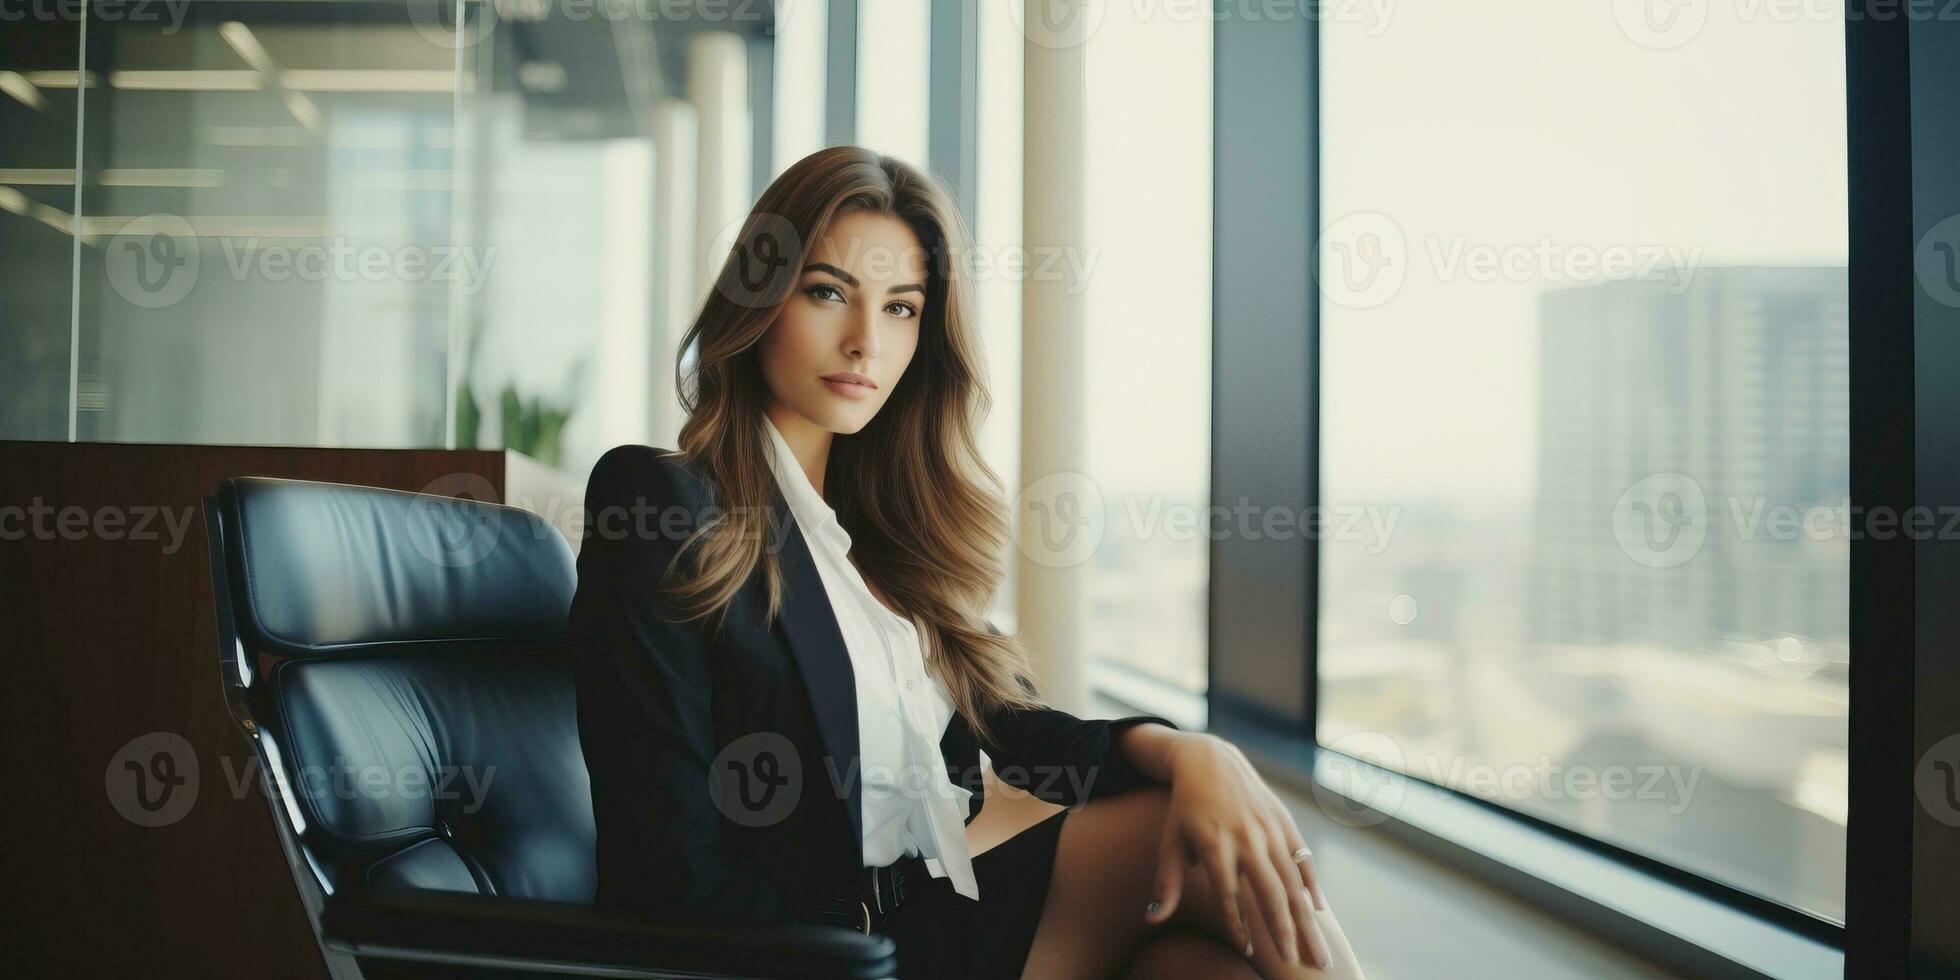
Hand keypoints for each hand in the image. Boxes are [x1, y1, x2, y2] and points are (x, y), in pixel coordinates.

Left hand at [1142, 735, 1329, 968]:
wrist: (1210, 760)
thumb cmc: (1184, 808)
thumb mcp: (1170, 842)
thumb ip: (1165, 883)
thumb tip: (1151, 918)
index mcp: (1216, 845)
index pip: (1228, 896)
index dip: (1237, 925)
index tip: (1245, 951)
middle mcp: (1247, 838)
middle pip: (1270, 893)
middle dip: (1285, 932)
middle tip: (1300, 965)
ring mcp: (1270, 829)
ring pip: (1292, 881)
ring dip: (1306, 918)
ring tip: (1317, 948)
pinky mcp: (1284, 821)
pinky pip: (1302, 858)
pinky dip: (1311, 884)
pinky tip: (1317, 909)